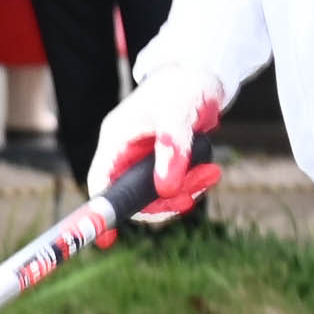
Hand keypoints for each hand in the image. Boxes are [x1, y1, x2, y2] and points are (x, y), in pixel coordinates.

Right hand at [87, 71, 223, 224]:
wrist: (202, 73)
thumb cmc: (184, 86)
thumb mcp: (177, 115)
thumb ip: (171, 150)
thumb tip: (166, 189)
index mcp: (116, 140)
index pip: (102, 184)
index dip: (103, 213)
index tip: (107, 240)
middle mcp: (125, 152)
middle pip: (134, 195)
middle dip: (164, 200)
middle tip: (192, 195)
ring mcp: (145, 157)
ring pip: (158, 192)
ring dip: (186, 190)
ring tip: (211, 173)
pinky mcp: (164, 159)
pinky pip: (175, 183)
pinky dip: (193, 183)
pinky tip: (210, 170)